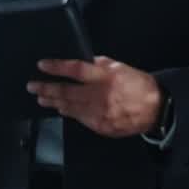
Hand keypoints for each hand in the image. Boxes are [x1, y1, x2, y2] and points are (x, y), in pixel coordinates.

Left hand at [26, 56, 161, 137]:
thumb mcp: (118, 67)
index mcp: (105, 77)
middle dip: (46, 89)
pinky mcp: (102, 126)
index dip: (56, 68)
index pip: (75, 70)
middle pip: (67, 92)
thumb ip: (97, 64)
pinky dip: (70, 113)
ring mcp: (100, 113)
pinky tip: (61, 109)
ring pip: (70, 108)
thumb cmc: (137, 84)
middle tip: (32, 87)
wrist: (156, 108)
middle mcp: (100, 96)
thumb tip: (80, 61)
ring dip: (54, 102)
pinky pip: (81, 119)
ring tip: (42, 98)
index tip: (42, 66)